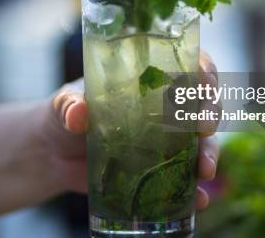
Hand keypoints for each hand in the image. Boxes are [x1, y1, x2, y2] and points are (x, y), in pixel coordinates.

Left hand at [41, 52, 219, 209]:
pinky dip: (196, 190)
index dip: (204, 72)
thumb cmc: (63, 114)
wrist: (53, 154)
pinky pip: (186, 178)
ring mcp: (166, 140)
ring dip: (210, 154)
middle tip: (204, 128)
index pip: (188, 65)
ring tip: (205, 171)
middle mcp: (164, 107)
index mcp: (147, 79)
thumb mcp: (63, 104)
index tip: (204, 85)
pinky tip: (197, 199)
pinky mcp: (160, 170)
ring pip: (203, 142)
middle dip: (211, 113)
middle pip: (203, 102)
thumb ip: (69, 105)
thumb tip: (78, 115)